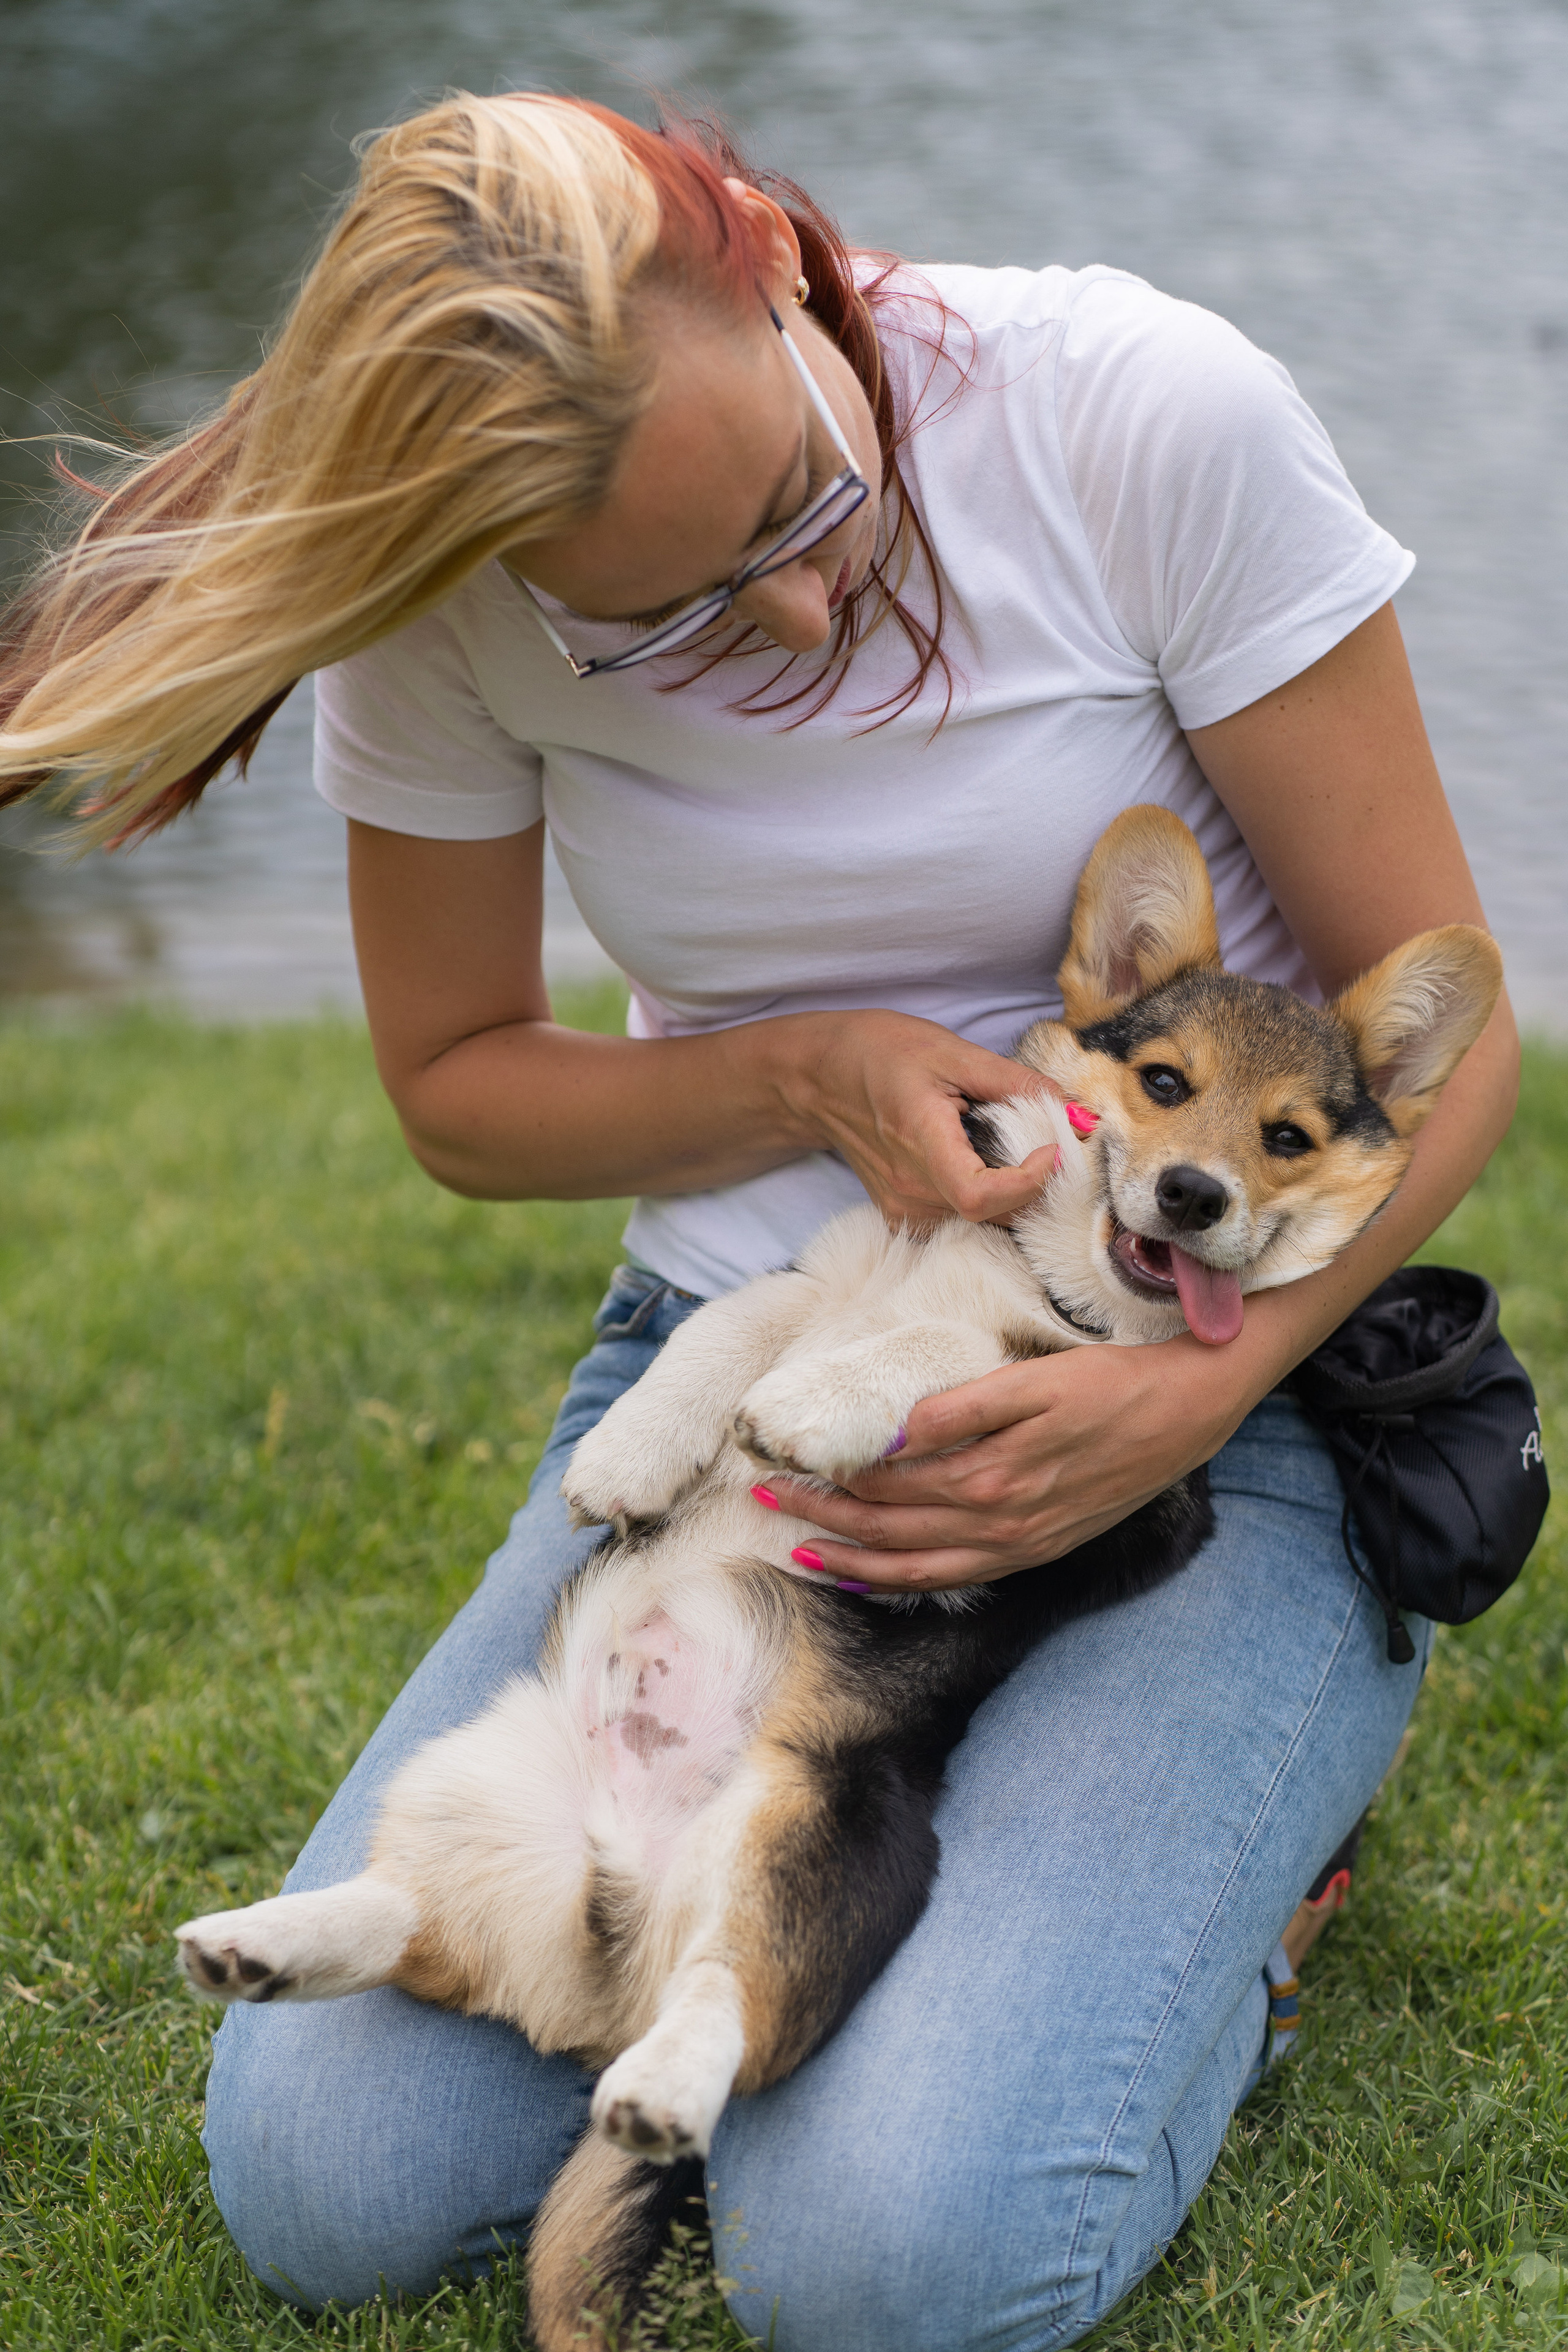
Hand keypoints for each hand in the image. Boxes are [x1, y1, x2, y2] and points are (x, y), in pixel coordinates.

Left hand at [753, 1335, 1260, 1590]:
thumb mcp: (1034, 1380)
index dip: (825, 1472)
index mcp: (991, 1472)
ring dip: (851, 1556)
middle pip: (887, 1526)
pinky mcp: (1035, 1549)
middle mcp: (998, 1519)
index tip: (776, 1456)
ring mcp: (1017, 1542)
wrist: (1190, 1411)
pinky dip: (903, 1580)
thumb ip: (961, 1409)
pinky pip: (953, 1578)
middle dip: (819, 1511)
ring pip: (913, 1566)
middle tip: (762, 1493)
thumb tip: (892, 1430)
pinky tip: (871, 1573)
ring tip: (798, 1543)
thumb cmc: (1111, 1382)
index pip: (884, 1481)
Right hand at [775, 1009, 1058, 1227]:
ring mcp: (904, 1209)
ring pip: (983, 1224)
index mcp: (920, 1142)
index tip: (1050, 1149)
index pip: (981, 1197)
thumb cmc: (882, 1054)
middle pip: (994, 1215)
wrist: (821, 1078)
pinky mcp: (903, 1216)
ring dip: (1013, 1195)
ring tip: (1011, 1149)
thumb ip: (1016, 1083)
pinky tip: (984, 1164)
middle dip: (1034, 1186)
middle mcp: (909, 1189)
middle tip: (1046, 1143)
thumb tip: (1076, 1112)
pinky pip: (962, 1223)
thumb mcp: (952, 1052)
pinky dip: (988, 1201)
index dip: (1028, 1183)